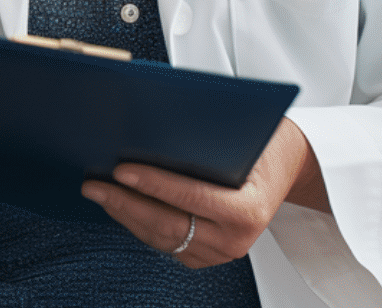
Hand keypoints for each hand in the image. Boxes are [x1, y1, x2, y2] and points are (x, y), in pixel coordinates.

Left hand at [79, 116, 321, 268]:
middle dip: (125, 203)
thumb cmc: (262, 145)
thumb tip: (149, 126)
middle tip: (94, 184)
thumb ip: (203, 137)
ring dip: (125, 215)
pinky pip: (164, 243)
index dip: (153, 184)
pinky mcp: (205, 255)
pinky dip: (138, 224)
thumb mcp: (241, 135)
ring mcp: (220, 251)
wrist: (287, 167)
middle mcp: (235, 239)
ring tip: (98, 192)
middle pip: (168, 224)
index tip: (121, 170)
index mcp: (248, 210)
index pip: (191, 197)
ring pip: (161, 237)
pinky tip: (118, 205)